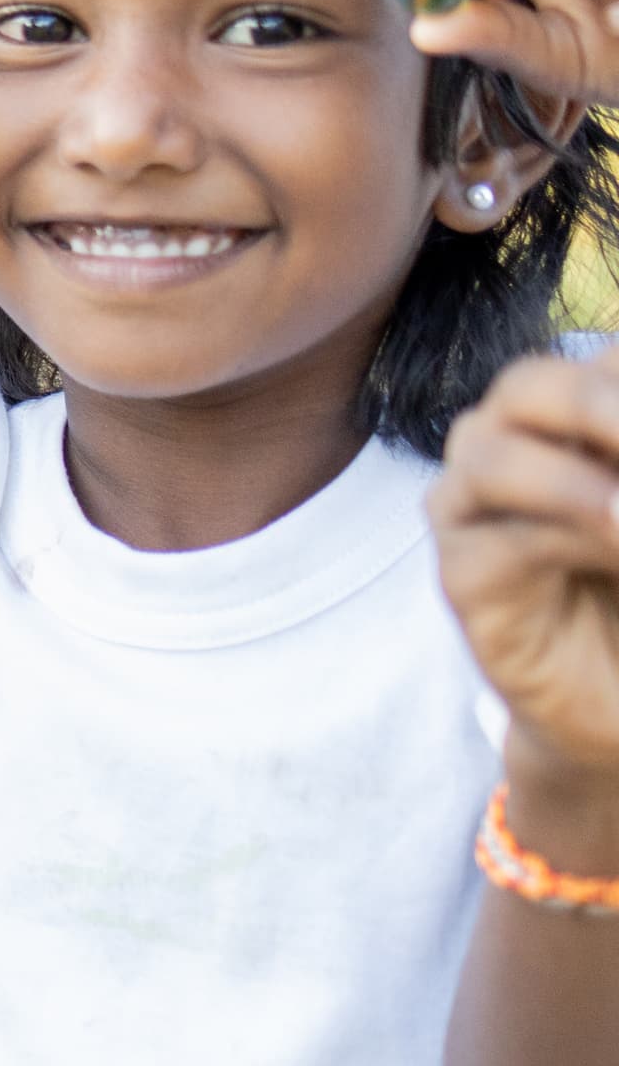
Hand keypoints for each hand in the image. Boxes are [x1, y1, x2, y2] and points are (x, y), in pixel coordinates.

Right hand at [437, 351, 618, 776]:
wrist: (617, 702)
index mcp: (579, 416)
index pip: (601, 363)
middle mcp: (517, 446)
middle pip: (527, 384)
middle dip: (597, 402)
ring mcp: (475, 509)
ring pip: (487, 453)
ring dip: (573, 481)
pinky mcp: (463, 578)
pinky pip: (492, 541)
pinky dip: (564, 542)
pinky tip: (613, 561)